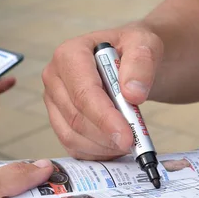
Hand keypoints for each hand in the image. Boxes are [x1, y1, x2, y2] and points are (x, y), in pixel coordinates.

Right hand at [42, 23, 163, 159]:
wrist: (128, 63)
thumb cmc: (132, 51)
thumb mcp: (145, 44)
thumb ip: (141, 63)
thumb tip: (132, 93)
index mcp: (70, 54)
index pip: (83, 93)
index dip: (104, 118)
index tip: (127, 136)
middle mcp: (55, 78)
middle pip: (76, 118)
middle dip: (107, 136)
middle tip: (134, 143)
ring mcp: (54, 102)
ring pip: (72, 136)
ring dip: (103, 146)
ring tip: (128, 142)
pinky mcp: (59, 121)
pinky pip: (73, 146)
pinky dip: (97, 152)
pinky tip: (116, 146)